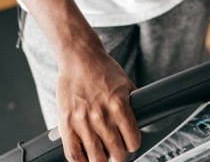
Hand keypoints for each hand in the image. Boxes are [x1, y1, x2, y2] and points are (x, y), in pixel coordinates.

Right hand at [55, 47, 139, 161]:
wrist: (79, 58)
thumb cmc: (102, 70)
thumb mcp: (126, 84)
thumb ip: (133, 105)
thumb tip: (143, 120)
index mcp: (119, 105)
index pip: (133, 142)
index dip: (133, 144)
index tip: (130, 143)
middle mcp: (101, 116)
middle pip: (117, 154)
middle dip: (119, 153)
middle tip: (116, 149)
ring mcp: (82, 121)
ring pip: (97, 159)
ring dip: (102, 158)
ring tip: (102, 152)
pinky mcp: (66, 124)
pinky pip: (73, 154)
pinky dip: (82, 161)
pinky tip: (86, 156)